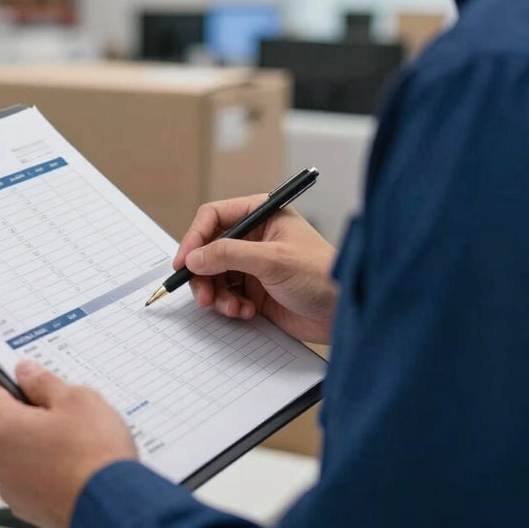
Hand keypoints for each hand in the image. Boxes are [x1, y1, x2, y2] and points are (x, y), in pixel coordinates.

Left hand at [0, 360, 136, 527]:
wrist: (114, 508)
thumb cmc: (95, 453)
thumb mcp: (76, 398)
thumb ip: (44, 381)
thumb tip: (26, 372)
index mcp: (3, 426)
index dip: (5, 373)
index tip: (22, 370)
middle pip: (5, 420)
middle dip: (30, 409)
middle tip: (64, 406)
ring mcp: (12, 488)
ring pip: (19, 449)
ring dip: (39, 440)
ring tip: (75, 438)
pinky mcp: (28, 507)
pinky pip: (31, 475)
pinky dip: (47, 466)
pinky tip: (75, 462)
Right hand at [174, 194, 338, 343]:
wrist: (345, 312)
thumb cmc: (322, 275)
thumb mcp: (273, 260)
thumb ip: (229, 254)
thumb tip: (194, 257)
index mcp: (261, 214)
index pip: (214, 217)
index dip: (194, 238)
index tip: (183, 262)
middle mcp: (254, 236)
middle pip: (208, 249)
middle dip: (203, 273)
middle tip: (203, 296)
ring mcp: (254, 264)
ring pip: (214, 275)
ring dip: (217, 294)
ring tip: (232, 308)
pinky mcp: (256, 290)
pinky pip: (227, 295)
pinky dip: (230, 306)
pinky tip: (246, 313)